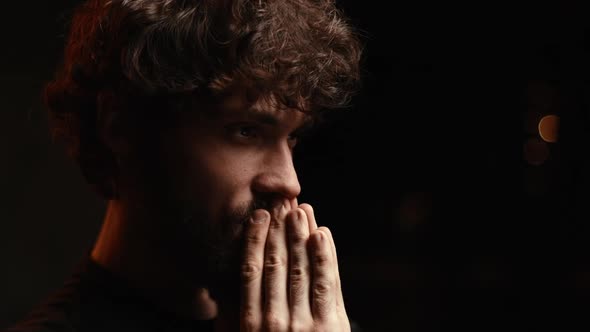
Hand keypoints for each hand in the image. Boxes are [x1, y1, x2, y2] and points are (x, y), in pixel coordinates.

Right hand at [240, 199, 349, 330]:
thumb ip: (243, 314)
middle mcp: (274, 320)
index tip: (259, 215)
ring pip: (300, 269)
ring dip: (299, 236)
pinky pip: (325, 285)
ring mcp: (303, 324)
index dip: (255, 240)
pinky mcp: (328, 326)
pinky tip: (321, 234)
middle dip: (278, 229)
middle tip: (280, 202)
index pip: (250, 271)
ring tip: (300, 211)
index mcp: (251, 322)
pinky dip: (324, 257)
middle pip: (276, 264)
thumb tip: (223, 285)